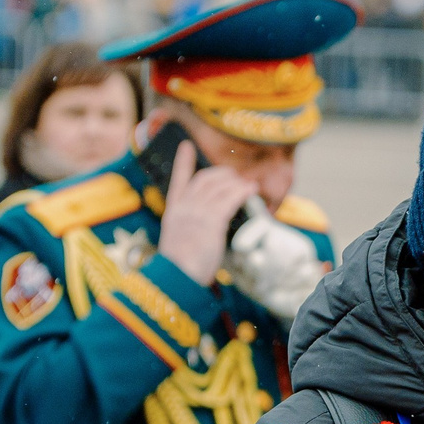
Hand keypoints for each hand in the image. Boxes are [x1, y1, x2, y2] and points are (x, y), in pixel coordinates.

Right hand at [155, 143, 254, 285]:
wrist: (176, 278)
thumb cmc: (179, 269)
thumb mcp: (179, 244)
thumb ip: (190, 231)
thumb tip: (206, 231)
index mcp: (173, 213)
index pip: (178, 181)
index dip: (183, 162)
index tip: (186, 145)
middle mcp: (184, 208)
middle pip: (204, 179)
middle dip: (221, 174)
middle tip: (234, 176)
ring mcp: (197, 212)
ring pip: (219, 187)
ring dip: (236, 183)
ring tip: (248, 184)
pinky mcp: (211, 221)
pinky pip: (230, 199)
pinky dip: (242, 192)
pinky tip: (251, 190)